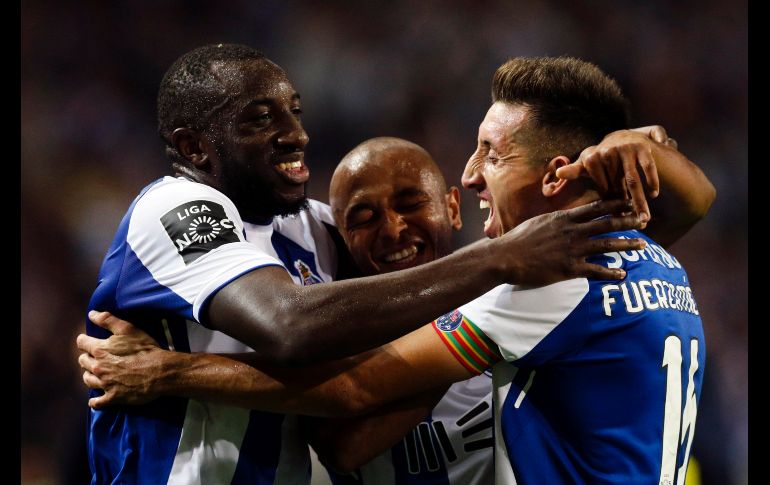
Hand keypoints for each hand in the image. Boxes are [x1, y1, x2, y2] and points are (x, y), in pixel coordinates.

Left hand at [77, 311, 164, 408]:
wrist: (160, 372)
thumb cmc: (146, 349)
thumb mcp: (128, 329)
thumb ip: (107, 320)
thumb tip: (91, 314)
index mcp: (100, 350)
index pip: (82, 343)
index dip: (85, 340)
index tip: (89, 340)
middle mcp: (98, 368)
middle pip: (83, 362)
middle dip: (87, 357)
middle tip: (96, 356)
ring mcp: (105, 384)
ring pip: (87, 380)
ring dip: (90, 375)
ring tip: (97, 373)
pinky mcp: (113, 397)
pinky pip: (97, 402)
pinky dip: (95, 401)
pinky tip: (96, 399)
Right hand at [495, 199, 644, 284]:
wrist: (506, 257)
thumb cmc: (518, 239)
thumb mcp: (538, 222)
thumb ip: (556, 220)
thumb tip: (565, 217)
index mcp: (564, 218)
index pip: (596, 207)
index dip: (616, 204)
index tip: (630, 202)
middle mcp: (572, 231)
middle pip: (607, 223)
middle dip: (628, 221)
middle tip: (644, 220)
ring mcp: (573, 250)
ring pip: (607, 245)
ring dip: (627, 244)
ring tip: (642, 245)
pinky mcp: (570, 268)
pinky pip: (596, 270)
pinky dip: (611, 273)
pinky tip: (622, 275)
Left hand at [556, 126, 676, 228]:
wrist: (620, 138)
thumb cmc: (600, 159)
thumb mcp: (585, 164)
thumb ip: (573, 171)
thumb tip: (557, 173)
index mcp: (591, 159)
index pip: (601, 188)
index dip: (610, 203)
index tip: (617, 217)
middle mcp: (606, 152)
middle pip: (617, 186)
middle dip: (626, 206)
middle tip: (634, 224)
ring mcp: (624, 149)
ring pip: (632, 181)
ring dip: (640, 201)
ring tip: (644, 218)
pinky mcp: (641, 147)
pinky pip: (647, 168)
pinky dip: (652, 181)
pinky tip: (653, 194)